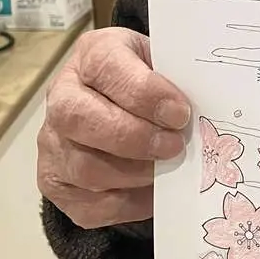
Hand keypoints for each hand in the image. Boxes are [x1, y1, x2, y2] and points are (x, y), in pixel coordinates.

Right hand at [37, 27, 190, 227]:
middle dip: (136, 138)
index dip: (144, 93)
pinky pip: (90, 204)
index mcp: (92, 55)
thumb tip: (207, 109)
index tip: (179, 113)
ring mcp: (52, 143)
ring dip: (136, 174)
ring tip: (168, 167)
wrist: (116, 101)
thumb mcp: (163, 61)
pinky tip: (153, 190)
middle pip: (82, 120)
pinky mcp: (55, 183)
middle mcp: (62, 96)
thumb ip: (177, 78)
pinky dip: (129, 203)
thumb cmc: (148, 79)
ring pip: (86, 168)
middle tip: (175, 146)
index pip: (106, 68)